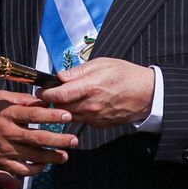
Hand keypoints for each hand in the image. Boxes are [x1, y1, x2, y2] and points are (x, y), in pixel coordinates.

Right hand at [0, 90, 77, 175]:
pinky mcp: (1, 163)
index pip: (35, 115)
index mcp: (7, 114)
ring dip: (53, 157)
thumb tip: (41, 101)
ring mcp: (5, 150)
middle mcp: (7, 132)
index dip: (53, 116)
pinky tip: (45, 165)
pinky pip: (23, 170)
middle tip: (74, 140)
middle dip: (60, 140)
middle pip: (39, 138)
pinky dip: (37, 169)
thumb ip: (20, 99)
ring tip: (65, 155)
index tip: (68, 116)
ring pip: (34, 157)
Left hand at [39, 57, 154, 126]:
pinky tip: (78, 104)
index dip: (45, 94)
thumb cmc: (126, 75)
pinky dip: (74, 113)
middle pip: (60, 108)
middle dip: (50, 102)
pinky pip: (80, 120)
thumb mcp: (102, 64)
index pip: (59, 95)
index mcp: (90, 87)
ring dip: (61, 109)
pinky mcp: (99, 124)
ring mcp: (95, 117)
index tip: (39, 91)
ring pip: (68, 116)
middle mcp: (91, 105)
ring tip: (61, 99)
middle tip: (47, 94)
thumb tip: (60, 76)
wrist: (147, 94)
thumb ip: (78, 71)